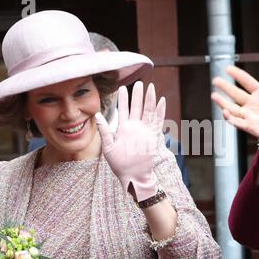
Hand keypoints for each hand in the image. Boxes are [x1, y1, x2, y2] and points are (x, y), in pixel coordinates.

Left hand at [95, 81, 165, 201]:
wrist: (133, 176)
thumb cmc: (119, 164)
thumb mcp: (108, 147)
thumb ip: (104, 130)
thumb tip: (97, 115)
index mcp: (123, 129)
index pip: (123, 110)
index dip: (123, 99)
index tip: (122, 87)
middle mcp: (135, 127)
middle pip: (137, 107)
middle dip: (137, 95)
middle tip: (139, 83)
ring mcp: (144, 131)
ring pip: (148, 111)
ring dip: (149, 99)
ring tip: (150, 87)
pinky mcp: (153, 136)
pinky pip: (157, 121)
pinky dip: (160, 111)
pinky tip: (161, 101)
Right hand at [211, 66, 258, 148]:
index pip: (247, 82)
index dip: (238, 75)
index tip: (228, 68)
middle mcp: (251, 103)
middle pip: (235, 93)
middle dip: (225, 87)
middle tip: (215, 80)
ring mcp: (249, 115)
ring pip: (232, 107)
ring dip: (223, 102)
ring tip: (214, 96)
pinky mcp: (249, 126)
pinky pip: (237, 122)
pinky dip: (230, 118)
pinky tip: (225, 113)